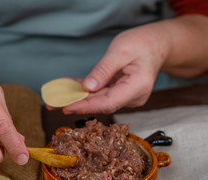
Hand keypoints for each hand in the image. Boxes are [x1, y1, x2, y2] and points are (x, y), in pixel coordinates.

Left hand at [63, 15, 207, 114]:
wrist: (155, 45)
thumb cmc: (142, 44)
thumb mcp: (121, 51)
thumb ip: (104, 70)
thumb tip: (87, 88)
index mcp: (138, 87)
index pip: (109, 102)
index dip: (87, 106)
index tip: (67, 106)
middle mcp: (132, 97)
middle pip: (101, 104)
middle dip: (76, 104)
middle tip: (53, 105)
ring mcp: (125, 96)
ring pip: (97, 100)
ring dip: (76, 99)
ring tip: (55, 99)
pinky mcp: (118, 93)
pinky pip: (99, 93)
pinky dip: (83, 92)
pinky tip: (67, 90)